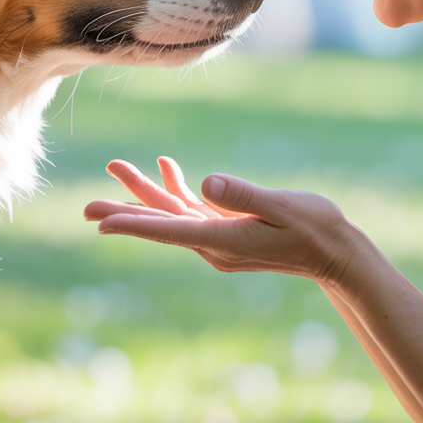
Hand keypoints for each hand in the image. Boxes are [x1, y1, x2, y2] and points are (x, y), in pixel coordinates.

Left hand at [83, 157, 366, 282]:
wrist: (336, 255)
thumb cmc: (316, 229)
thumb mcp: (284, 208)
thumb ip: (246, 196)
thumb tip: (208, 182)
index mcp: (224, 239)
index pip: (170, 230)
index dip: (134, 224)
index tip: (102, 224)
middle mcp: (214, 243)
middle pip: (161, 222)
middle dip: (124, 210)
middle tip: (86, 208)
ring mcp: (220, 238)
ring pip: (173, 212)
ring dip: (145, 191)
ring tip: (116, 168)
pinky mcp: (228, 229)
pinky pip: (192, 209)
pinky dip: (176, 189)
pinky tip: (166, 167)